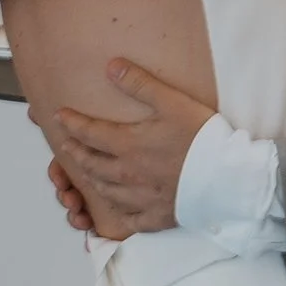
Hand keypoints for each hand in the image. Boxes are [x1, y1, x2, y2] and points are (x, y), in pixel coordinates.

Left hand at [51, 59, 217, 237]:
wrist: (227, 178)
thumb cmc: (201, 138)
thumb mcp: (171, 102)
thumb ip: (139, 83)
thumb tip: (110, 66)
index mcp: (128, 145)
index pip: (89, 133)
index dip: (71, 123)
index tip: (59, 117)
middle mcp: (127, 174)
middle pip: (92, 164)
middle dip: (76, 153)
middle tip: (66, 146)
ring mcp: (141, 198)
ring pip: (105, 191)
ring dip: (91, 179)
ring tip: (86, 173)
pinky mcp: (157, 217)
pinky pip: (129, 218)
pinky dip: (118, 213)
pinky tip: (117, 208)